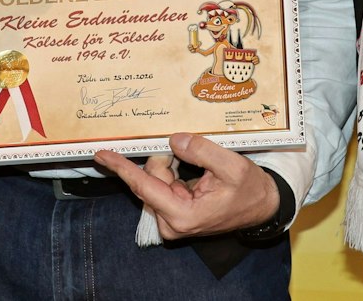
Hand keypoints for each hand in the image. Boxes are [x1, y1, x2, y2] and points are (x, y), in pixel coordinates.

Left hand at [95, 133, 280, 239]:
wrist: (260, 207)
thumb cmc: (249, 190)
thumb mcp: (233, 166)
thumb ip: (202, 151)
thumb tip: (174, 141)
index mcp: (183, 215)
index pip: (145, 186)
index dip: (123, 168)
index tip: (102, 155)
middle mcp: (172, 222)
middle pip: (151, 179)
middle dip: (166, 161)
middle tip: (190, 152)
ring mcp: (171, 220)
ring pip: (156, 180)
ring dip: (173, 167)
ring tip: (201, 169)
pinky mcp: (173, 214)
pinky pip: (163, 184)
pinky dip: (174, 172)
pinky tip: (193, 174)